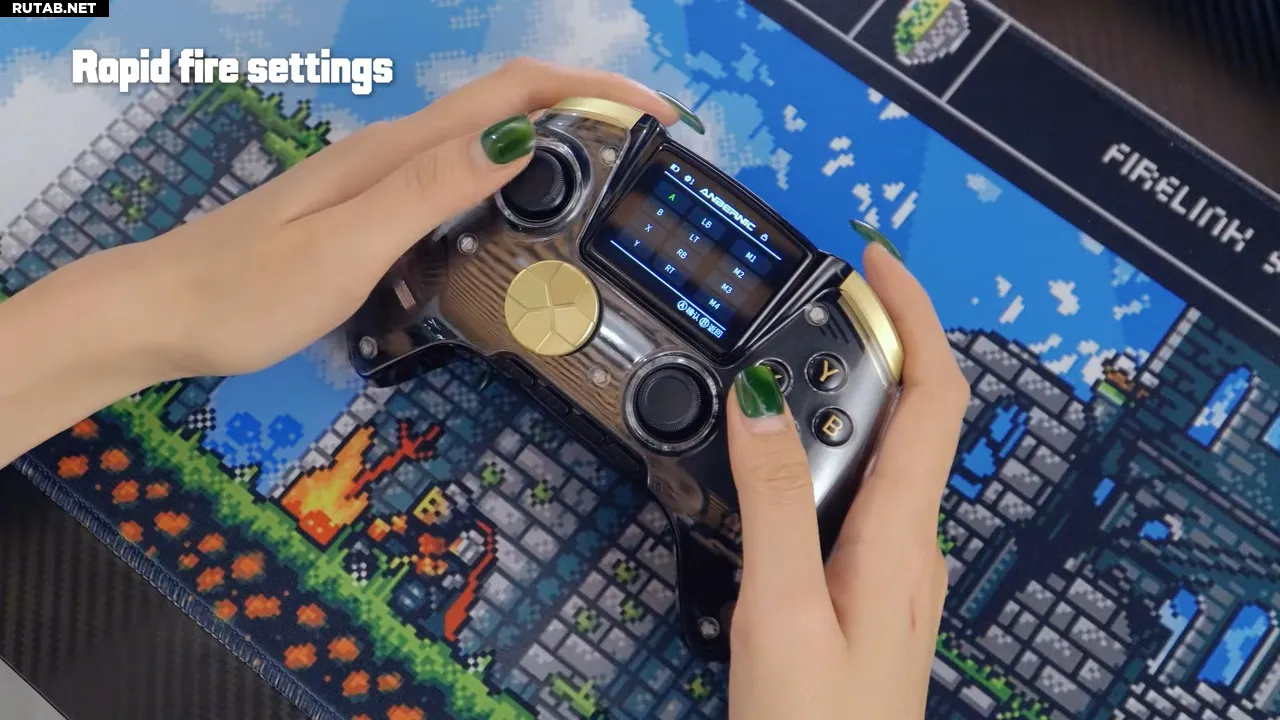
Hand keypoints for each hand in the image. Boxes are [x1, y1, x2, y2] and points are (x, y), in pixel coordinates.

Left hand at [0, 59, 685, 465]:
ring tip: (600, 195)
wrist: (161, 311)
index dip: (590, 91)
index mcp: (399, 153)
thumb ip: (432, 192)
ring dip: (549, 156)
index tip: (656, 115)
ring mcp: (379, 182)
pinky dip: (500, 200)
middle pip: (507, 109)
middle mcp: (394, 154)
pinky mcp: (368, 213)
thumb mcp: (349, 247)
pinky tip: (508, 244)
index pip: (512, 95)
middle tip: (646, 161)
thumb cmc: (248, 289)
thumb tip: (518, 140)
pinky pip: (453, 192)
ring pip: (483, 150)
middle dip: (586, 116)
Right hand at [724, 242, 968, 718]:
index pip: (932, 393)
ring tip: (782, 368)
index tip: (873, 262)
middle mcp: (912, 540)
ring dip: (843, 393)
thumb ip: (771, 499)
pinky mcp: (869, 581)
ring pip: (882, 449)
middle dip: (871, 340)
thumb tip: (760, 399)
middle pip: (912, 410)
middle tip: (811, 303)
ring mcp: (894, 562)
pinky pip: (860, 488)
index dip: (912, 315)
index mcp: (902, 533)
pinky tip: (780, 457)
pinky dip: (827, 445)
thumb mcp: (779, 607)